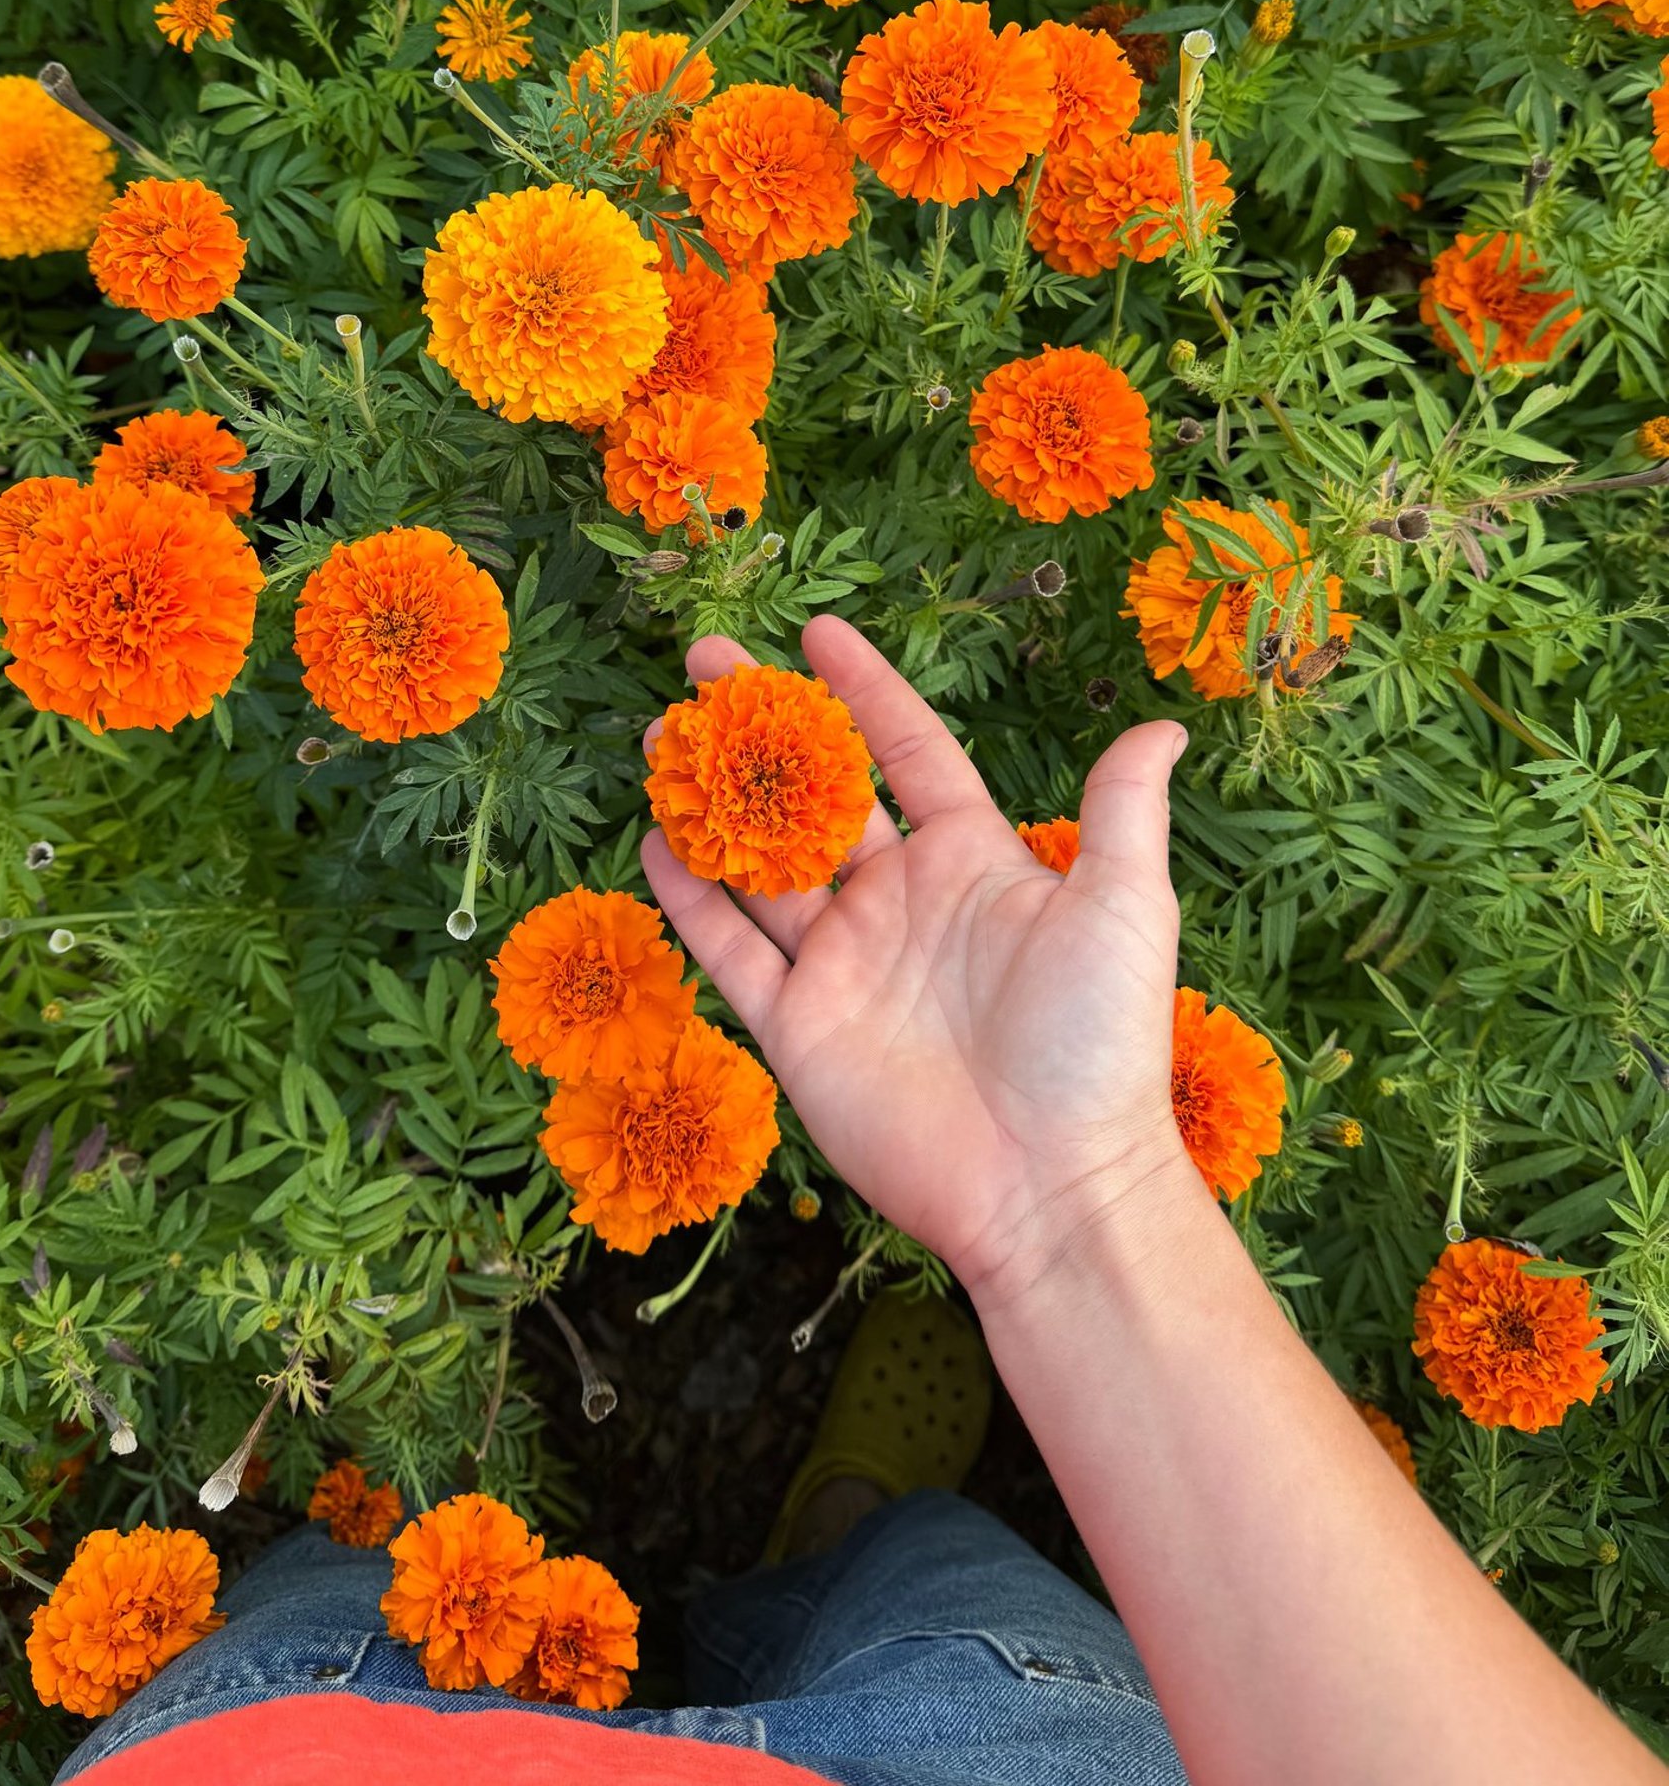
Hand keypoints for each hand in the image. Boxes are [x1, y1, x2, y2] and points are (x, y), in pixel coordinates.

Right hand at [641, 614, 1198, 1307]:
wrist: (1052, 1186)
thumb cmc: (1100, 1045)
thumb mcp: (1123, 909)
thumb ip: (1122, 812)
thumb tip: (1164, 724)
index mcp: (971, 862)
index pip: (907, 752)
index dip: (864, 692)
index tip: (817, 635)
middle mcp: (899, 903)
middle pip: (815, 795)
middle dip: (760, 727)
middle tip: (705, 663)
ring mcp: (843, 965)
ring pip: (759, 863)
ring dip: (710, 798)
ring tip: (657, 735)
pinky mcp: (799, 1030)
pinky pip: (732, 952)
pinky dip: (691, 898)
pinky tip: (656, 841)